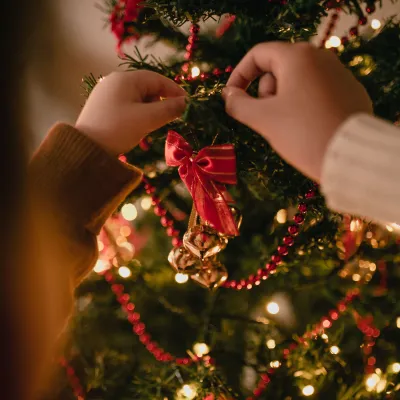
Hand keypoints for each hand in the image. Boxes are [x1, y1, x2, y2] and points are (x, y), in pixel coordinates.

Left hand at [76, 70, 185, 154]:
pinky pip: (127, 106)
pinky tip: (138, 128)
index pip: (157, 79)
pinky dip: (138, 114)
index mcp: (125, 79)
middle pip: (147, 88)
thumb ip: (169, 109)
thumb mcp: (147, 119)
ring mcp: (106, 93)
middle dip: (161, 102)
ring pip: (137, 98)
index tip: (187, 104)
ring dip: (150, 111)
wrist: (86, 149)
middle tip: (171, 118)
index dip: (175, 91)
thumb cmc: (118, 130)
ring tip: (153, 127)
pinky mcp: (102, 106)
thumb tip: (186, 103)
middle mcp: (114, 81)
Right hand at [222, 42, 372, 181]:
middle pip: (278, 67)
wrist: (350, 156)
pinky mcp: (350, 91)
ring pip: (297, 81)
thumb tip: (229, 95)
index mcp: (297, 57)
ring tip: (288, 126)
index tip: (232, 97)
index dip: (239, 75)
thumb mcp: (263, 119)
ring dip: (283, 101)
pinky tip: (308, 127)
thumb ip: (238, 104)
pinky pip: (316, 91)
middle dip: (265, 92)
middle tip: (266, 118)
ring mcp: (339, 73)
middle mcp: (321, 57)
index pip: (258, 54)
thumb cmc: (301, 133)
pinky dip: (303, 105)